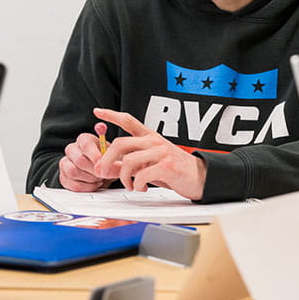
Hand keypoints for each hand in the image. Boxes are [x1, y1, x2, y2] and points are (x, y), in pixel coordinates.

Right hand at [57, 123, 113, 191]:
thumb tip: (118, 167)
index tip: (102, 162)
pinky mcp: (64, 177)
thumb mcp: (114, 158)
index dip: (94, 154)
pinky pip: (72, 184)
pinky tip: (93, 184)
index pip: (85, 144)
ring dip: (89, 178)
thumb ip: (116, 161)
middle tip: (103, 174)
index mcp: (84, 140)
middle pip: (79, 159)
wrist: (101, 171)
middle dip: (94, 170)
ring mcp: (65, 163)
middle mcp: (72, 149)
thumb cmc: (107, 161)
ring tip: (99, 178)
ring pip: (73, 171)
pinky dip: (86, 187)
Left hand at [92, 108, 206, 199]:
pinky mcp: (166, 166)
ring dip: (123, 178)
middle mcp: (154, 141)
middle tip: (102, 172)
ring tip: (130, 185)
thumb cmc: (174, 171)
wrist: (201, 178)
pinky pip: (141, 175)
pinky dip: (137, 185)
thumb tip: (106, 168)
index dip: (111, 115)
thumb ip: (129, 164)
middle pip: (120, 143)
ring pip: (128, 161)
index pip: (128, 120)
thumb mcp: (149, 164)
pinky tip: (141, 187)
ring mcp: (160, 152)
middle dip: (106, 159)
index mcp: (150, 137)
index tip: (97, 112)